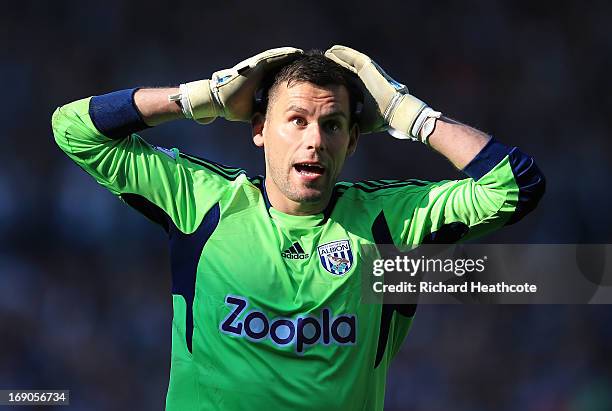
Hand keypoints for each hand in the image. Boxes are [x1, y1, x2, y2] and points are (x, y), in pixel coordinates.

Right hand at [172, 47, 302, 122]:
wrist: (219, 101)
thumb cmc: (231, 107)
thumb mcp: (252, 111)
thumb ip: (260, 111)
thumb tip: (270, 120)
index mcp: (258, 81)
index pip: (277, 75)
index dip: (289, 74)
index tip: (301, 75)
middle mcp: (257, 72)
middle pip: (279, 64)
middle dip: (292, 62)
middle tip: (306, 61)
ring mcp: (256, 67)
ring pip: (277, 58)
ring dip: (291, 55)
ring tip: (304, 53)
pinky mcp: (254, 65)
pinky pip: (272, 57)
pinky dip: (284, 54)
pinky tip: (295, 52)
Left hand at [325, 45, 433, 138]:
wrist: (392, 111)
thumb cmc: (381, 118)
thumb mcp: (362, 121)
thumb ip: (353, 120)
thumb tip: (344, 125)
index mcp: (364, 92)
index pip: (348, 83)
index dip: (337, 80)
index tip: (325, 79)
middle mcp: (365, 80)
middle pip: (347, 70)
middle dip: (336, 66)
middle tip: (323, 62)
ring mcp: (367, 73)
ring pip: (349, 62)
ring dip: (338, 57)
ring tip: (326, 53)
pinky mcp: (368, 67)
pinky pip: (352, 57)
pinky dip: (343, 53)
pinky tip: (332, 50)